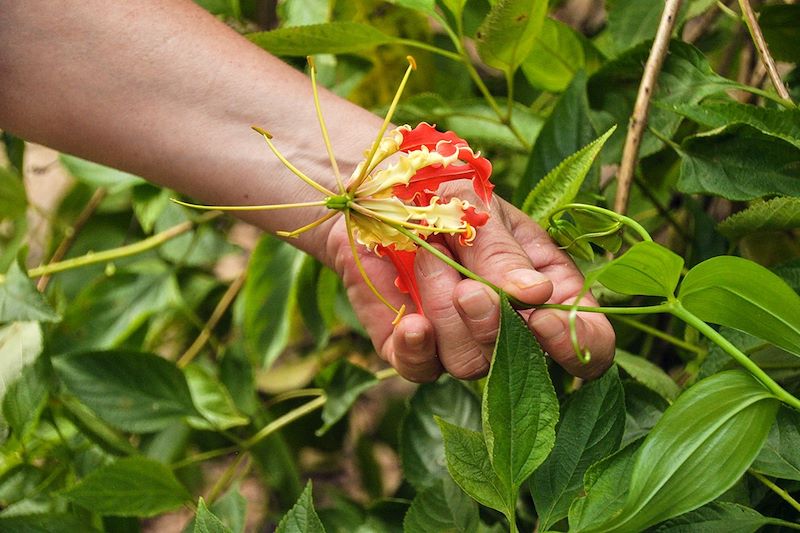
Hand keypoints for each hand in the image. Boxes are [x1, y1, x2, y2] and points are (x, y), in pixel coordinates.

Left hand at [324, 187, 615, 382]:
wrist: (373, 193)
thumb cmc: (438, 191)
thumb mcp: (478, 207)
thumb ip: (503, 253)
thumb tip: (538, 295)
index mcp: (548, 287)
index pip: (588, 341)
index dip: (574, 344)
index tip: (538, 317)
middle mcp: (510, 324)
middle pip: (520, 361)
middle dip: (491, 323)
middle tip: (467, 284)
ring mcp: (461, 340)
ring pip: (469, 364)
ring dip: (444, 310)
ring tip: (427, 258)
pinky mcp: (415, 349)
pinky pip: (422, 370)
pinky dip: (417, 348)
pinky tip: (411, 322)